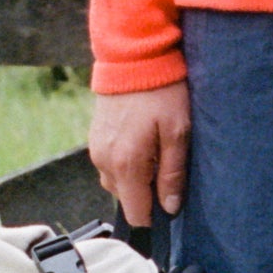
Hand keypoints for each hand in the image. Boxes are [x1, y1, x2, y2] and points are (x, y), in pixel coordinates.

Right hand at [86, 82, 190, 234]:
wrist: (133, 58)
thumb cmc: (160, 92)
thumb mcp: (178, 132)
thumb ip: (172, 174)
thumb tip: (170, 207)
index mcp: (126, 164)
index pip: (136, 213)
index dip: (155, 215)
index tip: (170, 202)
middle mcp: (105, 162)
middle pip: (126, 199)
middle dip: (146, 191)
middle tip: (166, 163)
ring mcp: (96, 150)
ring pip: (117, 183)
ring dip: (136, 177)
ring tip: (155, 148)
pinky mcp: (94, 139)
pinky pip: (110, 165)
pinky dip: (126, 162)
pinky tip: (141, 140)